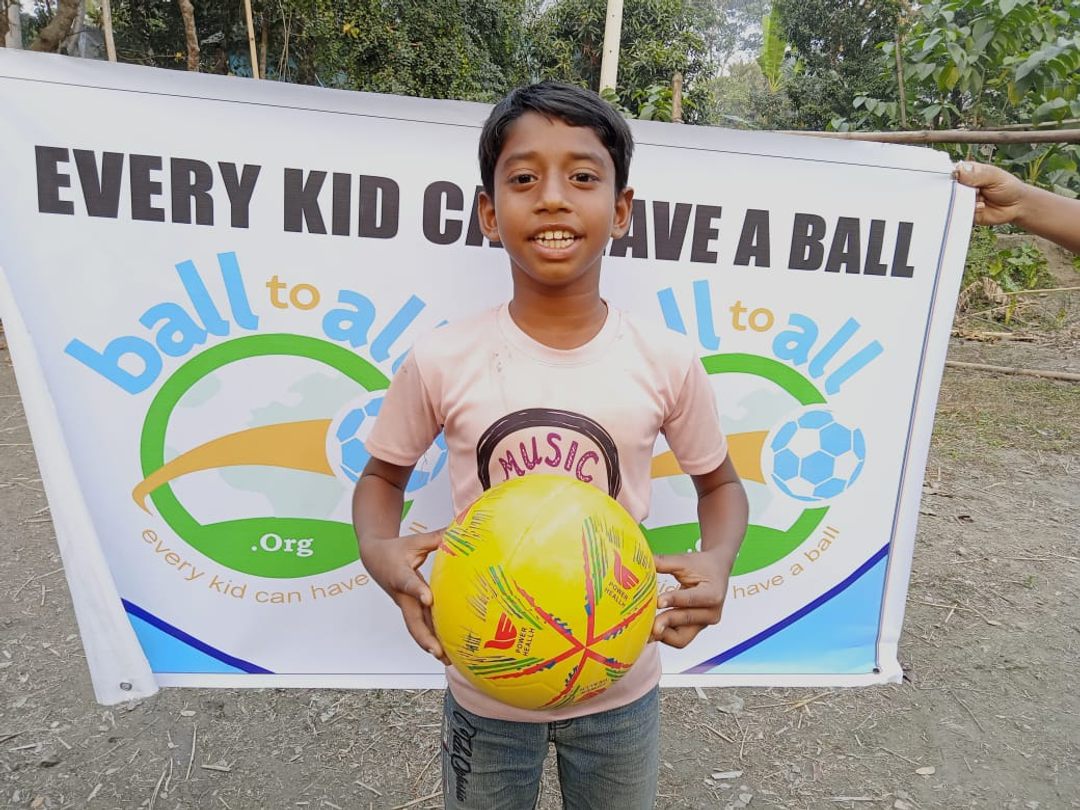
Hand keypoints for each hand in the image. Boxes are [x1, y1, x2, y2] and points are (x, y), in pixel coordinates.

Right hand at [359, 529, 449, 664]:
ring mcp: (406, 605)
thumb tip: (460, 530)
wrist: (374, 559)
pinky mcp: (410, 610)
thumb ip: (437, 538)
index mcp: (399, 574)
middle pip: (411, 620)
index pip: (408, 583)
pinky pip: (422, 626)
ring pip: (417, 628)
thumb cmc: (396, 549)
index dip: (417, 590)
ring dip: (430, 645)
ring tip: (449, 661)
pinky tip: (447, 652)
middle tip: (439, 652)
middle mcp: (402, 595)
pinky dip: (432, 639)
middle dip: (425, 637)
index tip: (428, 598)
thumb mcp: (415, 541)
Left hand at [651, 549, 730, 648]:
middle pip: (686, 622)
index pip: (691, 599)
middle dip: (665, 623)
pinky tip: (648, 629)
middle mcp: (711, 613)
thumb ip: (664, 562)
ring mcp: (703, 624)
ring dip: (662, 634)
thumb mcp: (685, 561)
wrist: (716, 571)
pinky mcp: (695, 629)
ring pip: (681, 638)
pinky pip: (678, 638)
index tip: (658, 602)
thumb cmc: (702, 566)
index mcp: (713, 594)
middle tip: (647, 624)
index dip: (674, 601)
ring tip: (644, 629)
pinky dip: (664, 635)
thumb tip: (643, 561)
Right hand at [953, 161, 1027, 226]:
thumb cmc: (1008, 186)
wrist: (1017, 206)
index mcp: (966, 172)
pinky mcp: (965, 213)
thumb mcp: (994, 176)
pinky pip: (960, 214)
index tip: (953, 179)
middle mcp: (962, 186)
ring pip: (952, 202)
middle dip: (958, 190)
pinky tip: (982, 206)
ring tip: (982, 199)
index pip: (950, 172)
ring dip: (965, 201)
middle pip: (948, 188)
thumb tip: (957, 171)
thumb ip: (976, 174)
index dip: (948, 175)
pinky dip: (970, 211)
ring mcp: (962, 200)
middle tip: (974, 190)